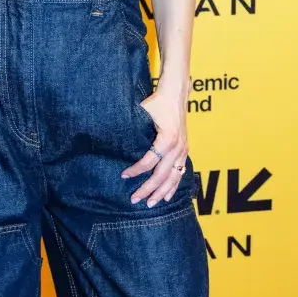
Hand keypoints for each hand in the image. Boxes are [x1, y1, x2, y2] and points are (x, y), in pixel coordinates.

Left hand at [121, 83, 188, 207]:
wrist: (176, 93)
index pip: (150, 161)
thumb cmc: (157, 102)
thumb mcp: (142, 112)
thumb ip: (132, 128)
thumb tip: (112, 140)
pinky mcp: (185, 150)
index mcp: (168, 138)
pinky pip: (181, 172)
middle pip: (162, 174)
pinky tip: (167, 196)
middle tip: (134, 200)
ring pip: (173, 177)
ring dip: (162, 192)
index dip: (136, 170)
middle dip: (148, 189)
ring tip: (150, 203)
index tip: (123, 175)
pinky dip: (173, 186)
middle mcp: (178, 146)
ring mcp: (183, 149)